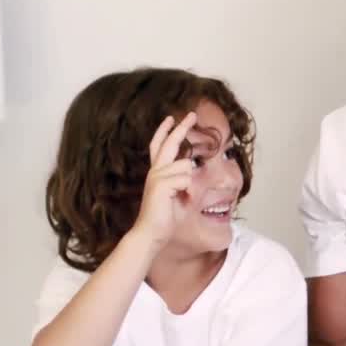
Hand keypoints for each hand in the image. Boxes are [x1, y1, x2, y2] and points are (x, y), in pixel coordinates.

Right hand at [131, 112, 197, 248]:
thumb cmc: (165, 216)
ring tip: (180, 197)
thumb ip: (182, 180)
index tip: (171, 118)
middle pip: (170, 143)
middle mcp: (155, 170)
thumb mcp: (178, 194)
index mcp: (158, 172)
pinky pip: (187, 179)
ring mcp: (157, 176)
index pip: (159, 146)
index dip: (165, 131)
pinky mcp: (161, 183)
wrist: (152, 232)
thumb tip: (190, 167)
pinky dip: (188, 191)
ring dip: (189, 183)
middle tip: (192, 114)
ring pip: (186, 166)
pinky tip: (179, 200)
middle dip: (182, 127)